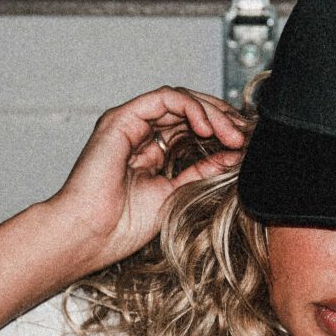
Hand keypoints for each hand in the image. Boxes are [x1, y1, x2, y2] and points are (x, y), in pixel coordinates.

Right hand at [45, 86, 248, 271]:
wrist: (90, 236)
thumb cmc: (121, 226)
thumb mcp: (177, 194)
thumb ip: (202, 171)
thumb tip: (234, 155)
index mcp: (149, 152)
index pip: (191, 128)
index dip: (221, 131)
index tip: (245, 145)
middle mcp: (139, 133)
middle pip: (188, 110)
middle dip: (221, 119)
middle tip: (245, 135)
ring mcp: (129, 123)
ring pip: (180, 100)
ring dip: (211, 113)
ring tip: (232, 133)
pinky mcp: (122, 118)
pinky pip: (165, 99)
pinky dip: (191, 108)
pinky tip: (208, 128)